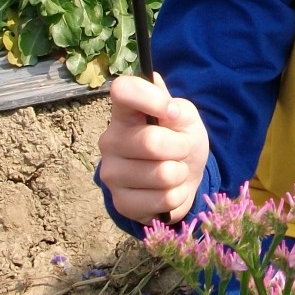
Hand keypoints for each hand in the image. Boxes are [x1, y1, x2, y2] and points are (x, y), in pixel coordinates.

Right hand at [97, 74, 209, 223]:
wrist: (183, 177)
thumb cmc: (180, 139)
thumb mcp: (185, 117)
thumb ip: (177, 107)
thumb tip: (169, 110)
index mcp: (123, 113)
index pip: (122, 90)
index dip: (151, 98)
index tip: (172, 112)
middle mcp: (109, 141)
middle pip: (151, 142)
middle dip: (180, 147)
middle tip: (180, 150)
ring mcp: (111, 174)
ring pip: (162, 174)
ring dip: (180, 173)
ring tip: (174, 170)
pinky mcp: (121, 203)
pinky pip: (163, 200)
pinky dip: (177, 195)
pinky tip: (168, 190)